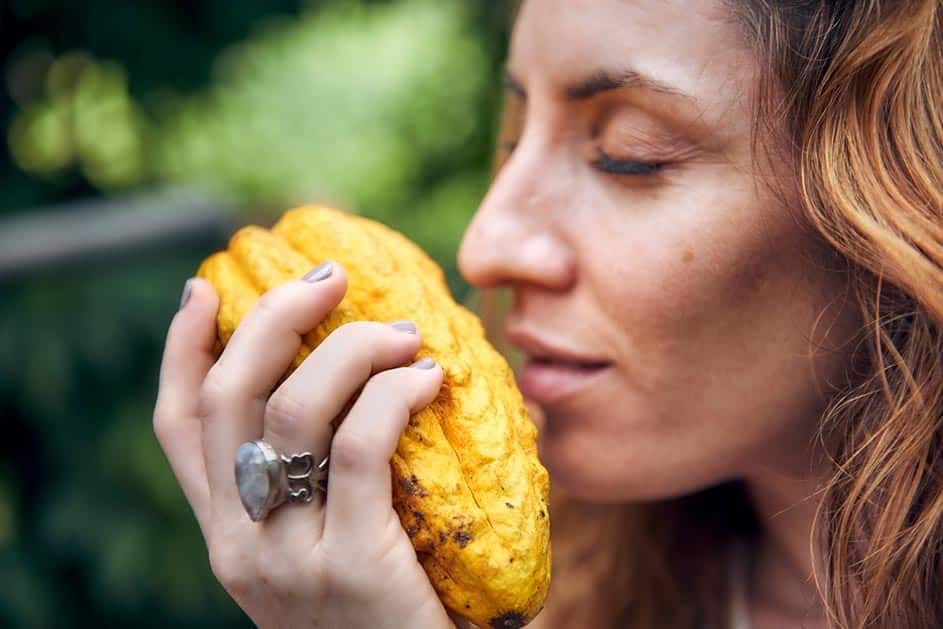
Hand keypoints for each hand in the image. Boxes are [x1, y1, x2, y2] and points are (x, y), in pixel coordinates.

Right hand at [153, 261, 455, 628]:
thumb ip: (317, 488)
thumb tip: (363, 381)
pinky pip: (362, 446)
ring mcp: (289, 558)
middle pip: (228, 398)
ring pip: (293, 410)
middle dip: (273, 318)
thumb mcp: (324, 553)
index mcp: (227, 535)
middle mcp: (240, 545)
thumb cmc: (388, 615)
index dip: (181, 349)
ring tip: (402, 333)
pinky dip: (393, 394)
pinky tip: (428, 378)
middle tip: (330, 280)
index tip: (204, 289)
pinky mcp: (353, 565)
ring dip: (349, 349)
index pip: (179, 426)